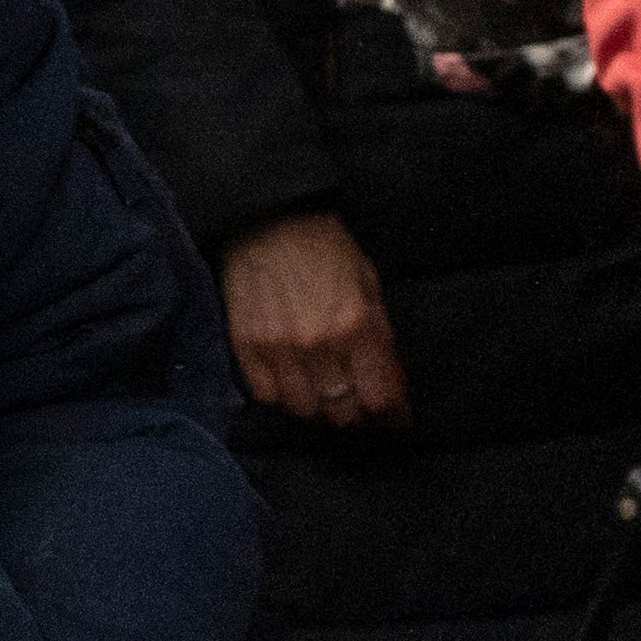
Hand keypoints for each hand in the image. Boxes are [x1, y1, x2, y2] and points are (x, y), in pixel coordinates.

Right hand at [220, 211, 410, 433]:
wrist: (269, 220)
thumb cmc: (325, 248)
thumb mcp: (369, 285)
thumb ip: (379, 336)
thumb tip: (389, 379)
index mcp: (356, 326)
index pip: (379, 397)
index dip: (391, 416)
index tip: (393, 421)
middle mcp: (318, 344)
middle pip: (342, 411)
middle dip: (357, 417)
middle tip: (360, 412)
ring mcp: (278, 348)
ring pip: (304, 409)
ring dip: (320, 410)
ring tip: (326, 400)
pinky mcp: (246, 345)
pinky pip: (267, 395)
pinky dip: (283, 397)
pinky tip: (292, 384)